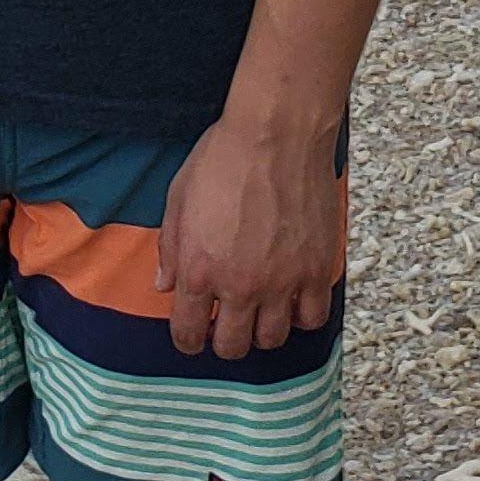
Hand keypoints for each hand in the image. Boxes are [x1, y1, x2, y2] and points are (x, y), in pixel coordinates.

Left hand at [155, 114, 344, 361]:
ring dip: (263, 331)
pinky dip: (301, 315)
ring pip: (273, 339)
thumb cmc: (222, 159)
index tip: (193, 335)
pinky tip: (293, 299)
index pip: (188, 333)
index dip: (188, 340)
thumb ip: (169, 248)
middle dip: (225, 341)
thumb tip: (164, 285)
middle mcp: (239, 285)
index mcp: (198, 270)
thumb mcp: (177, 198)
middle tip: (228, 324)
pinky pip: (312, 317)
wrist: (276, 134)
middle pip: (233, 347)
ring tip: (261, 311)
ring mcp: (281, 281)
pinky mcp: (315, 269)